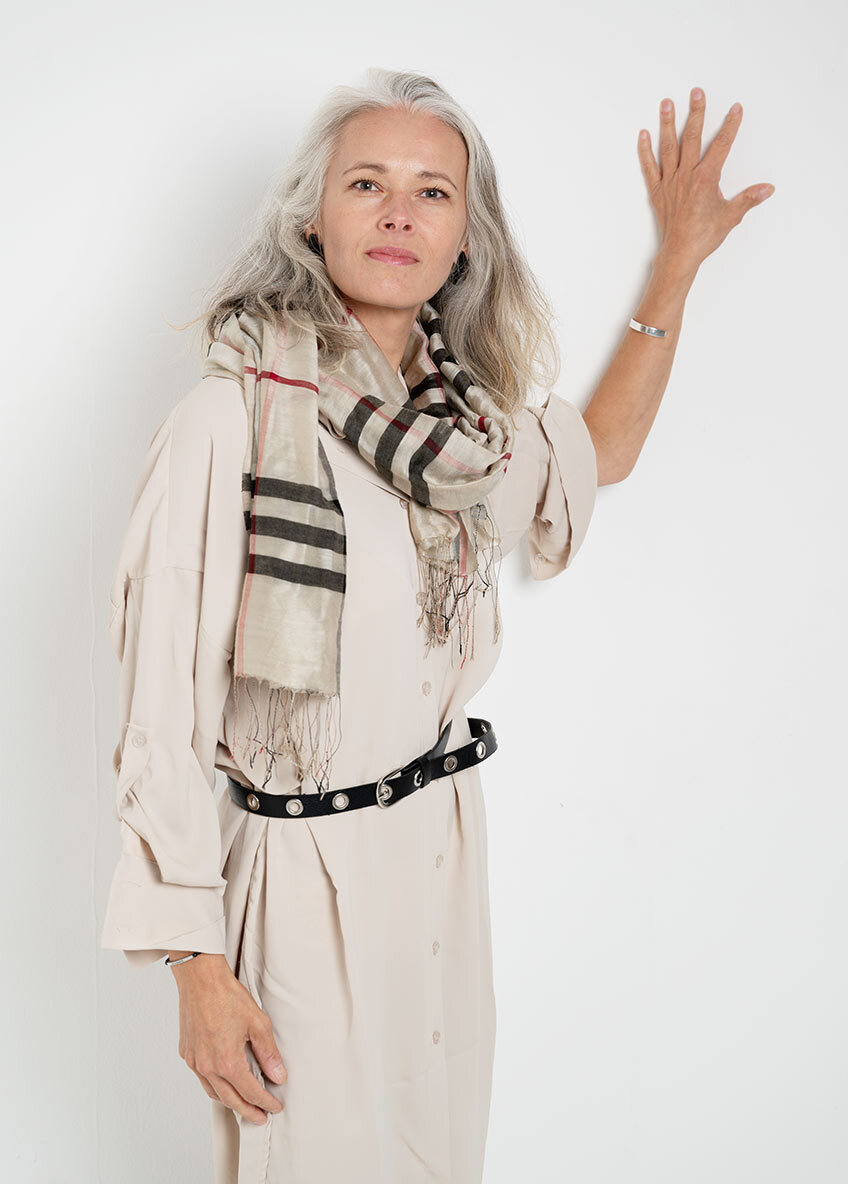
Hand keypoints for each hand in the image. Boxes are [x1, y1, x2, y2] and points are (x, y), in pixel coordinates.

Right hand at [170, 953, 286, 1125]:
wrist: (200, 979)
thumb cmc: (227, 996)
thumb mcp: (258, 1023)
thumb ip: (268, 1053)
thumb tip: (278, 1075)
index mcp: (227, 1062)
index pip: (251, 1092)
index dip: (266, 1102)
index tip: (275, 1106)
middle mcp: (208, 1067)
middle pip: (231, 1100)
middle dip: (249, 1110)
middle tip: (261, 1117)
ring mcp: (195, 1062)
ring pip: (214, 1093)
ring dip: (230, 1102)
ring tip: (244, 1105)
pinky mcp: (187, 1054)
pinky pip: (203, 1079)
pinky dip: (215, 1087)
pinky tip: (224, 1084)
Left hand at [637, 88, 774, 275]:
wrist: (680, 254)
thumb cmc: (703, 236)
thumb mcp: (731, 216)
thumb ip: (749, 199)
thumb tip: (767, 189)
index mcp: (705, 179)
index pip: (721, 146)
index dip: (730, 126)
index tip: (735, 109)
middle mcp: (686, 176)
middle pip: (692, 138)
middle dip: (696, 113)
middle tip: (697, 92)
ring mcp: (670, 182)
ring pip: (668, 147)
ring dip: (667, 124)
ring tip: (666, 103)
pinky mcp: (657, 191)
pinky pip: (649, 167)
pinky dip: (645, 151)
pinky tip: (643, 134)